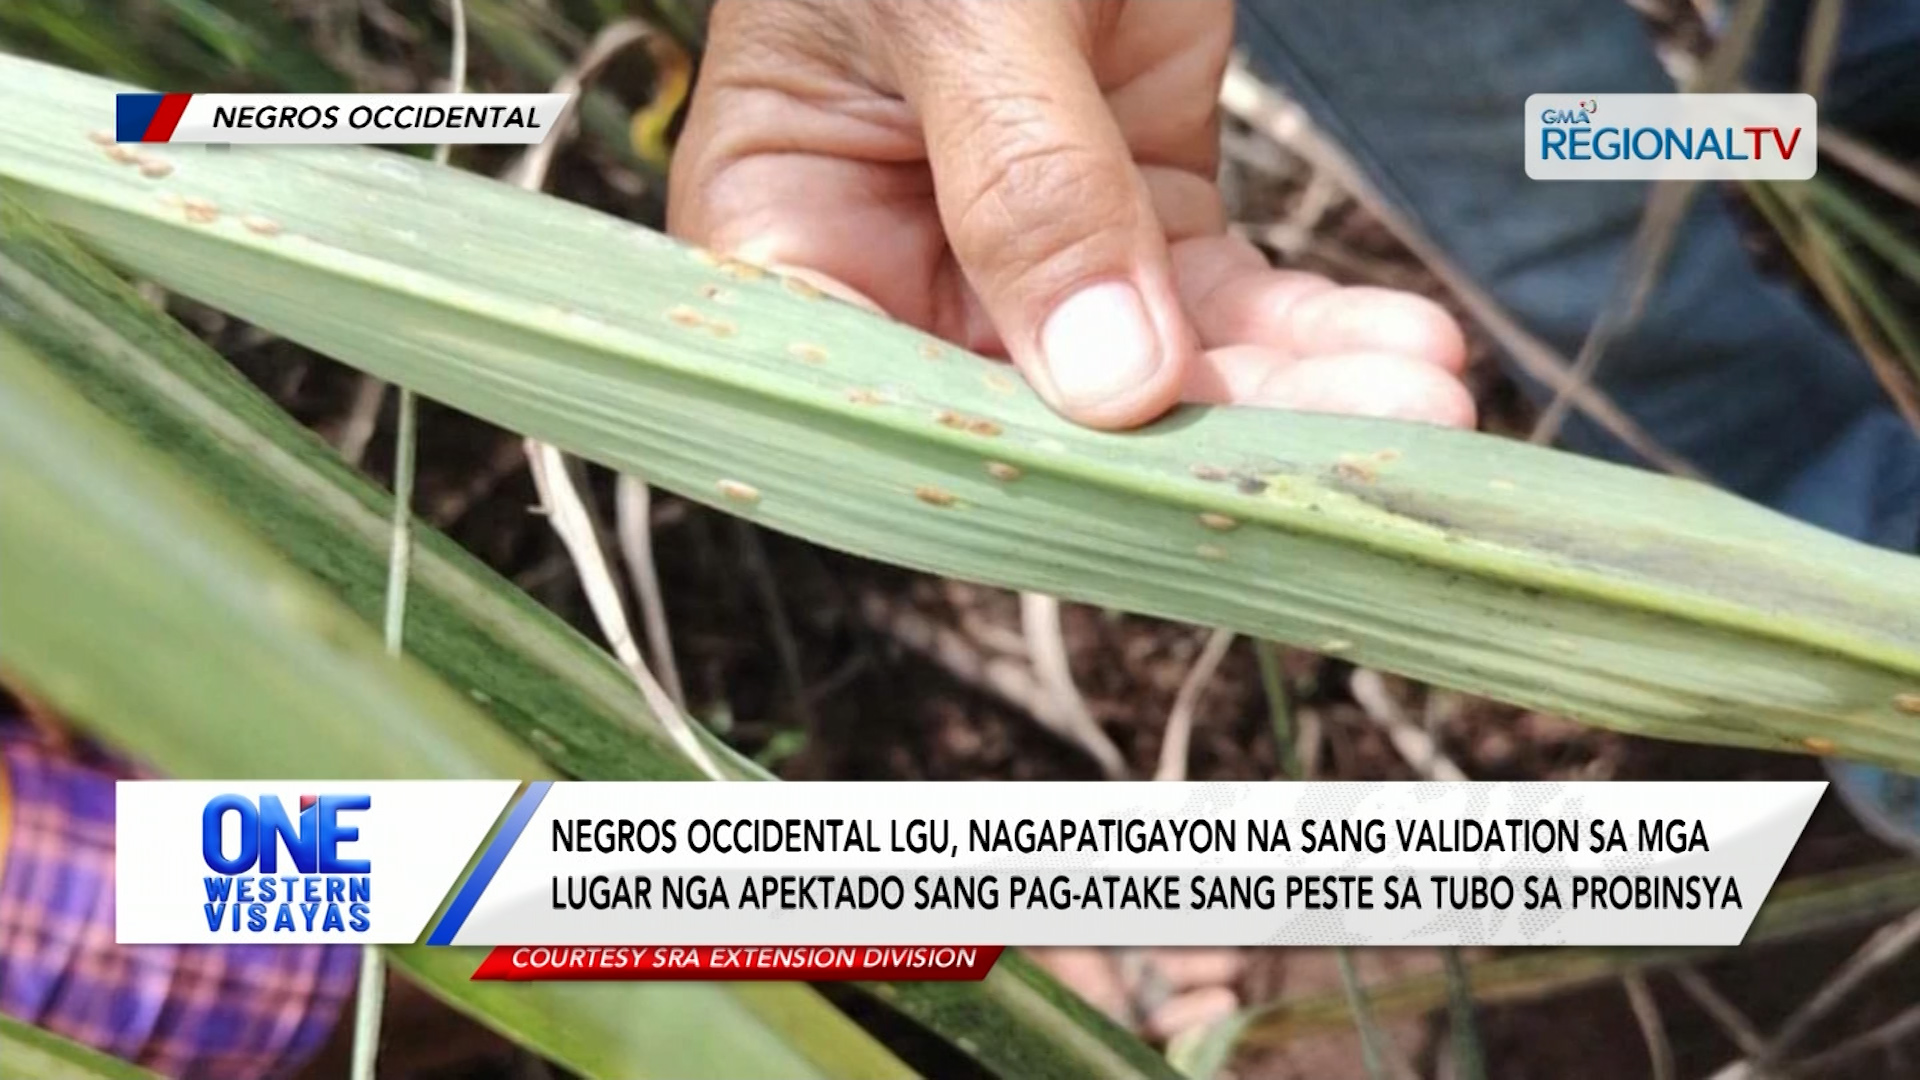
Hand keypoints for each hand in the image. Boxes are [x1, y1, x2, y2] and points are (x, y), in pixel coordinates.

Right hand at [669, 0, 1472, 430]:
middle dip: (1198, 448)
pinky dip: (1317, 326)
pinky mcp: (1137, 216)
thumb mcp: (960, 6)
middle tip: (1345, 465)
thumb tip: (1110, 379)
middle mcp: (895, 267)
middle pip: (1035, 419)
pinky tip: (1401, 338)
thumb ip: (1026, 182)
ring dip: (1292, 396)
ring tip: (1416, 396)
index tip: (1133, 502)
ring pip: (1156, 376)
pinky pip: (1226, 305)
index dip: (991, 474)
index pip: (861, 407)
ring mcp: (1025, 251)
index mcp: (782, 225)